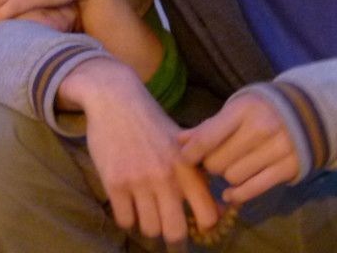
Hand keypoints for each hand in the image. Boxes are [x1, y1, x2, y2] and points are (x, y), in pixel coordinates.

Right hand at [61, 59, 219, 243]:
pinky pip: (125, 220)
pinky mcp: (114, 183)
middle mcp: (166, 177)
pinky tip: (130, 205)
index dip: (205, 227)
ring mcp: (139, 181)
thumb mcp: (182, 145)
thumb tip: (222, 212)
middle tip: (171, 238)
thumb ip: (200, 177)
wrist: (116, 99)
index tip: (198, 227)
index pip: (207, 215)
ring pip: (149, 229)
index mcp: (188, 167)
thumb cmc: (152, 122)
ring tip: (148, 214)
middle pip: (176, 232)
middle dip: (174, 241)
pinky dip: (128, 218)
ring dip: (149, 226)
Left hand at [179, 93, 298, 204]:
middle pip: (218, 162)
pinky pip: (253, 190)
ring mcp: (276, 150)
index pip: (207, 138)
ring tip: (232, 166)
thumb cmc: (262, 109)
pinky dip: (238, 195)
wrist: (309, 112)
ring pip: (233, 178)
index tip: (186, 159)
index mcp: (243, 109)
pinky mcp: (288, 168)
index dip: (190, 154)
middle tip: (215, 159)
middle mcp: (260, 129)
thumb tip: (180, 141)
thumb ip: (209, 126)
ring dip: (227, 177)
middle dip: (211, 165)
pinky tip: (231, 193)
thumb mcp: (236, 108)